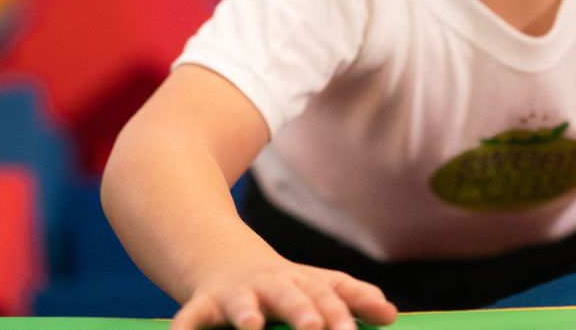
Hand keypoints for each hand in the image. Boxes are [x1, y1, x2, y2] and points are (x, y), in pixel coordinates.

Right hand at [172, 256, 397, 329]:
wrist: (219, 254)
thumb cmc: (279, 283)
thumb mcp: (315, 284)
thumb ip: (351, 298)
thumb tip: (391, 315)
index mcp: (300, 283)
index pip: (327, 296)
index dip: (341, 313)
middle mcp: (269, 285)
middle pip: (289, 295)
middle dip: (301, 311)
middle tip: (314, 328)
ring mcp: (235, 293)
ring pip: (240, 303)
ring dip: (246, 313)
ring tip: (252, 325)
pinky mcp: (202, 303)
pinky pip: (190, 317)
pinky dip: (184, 328)